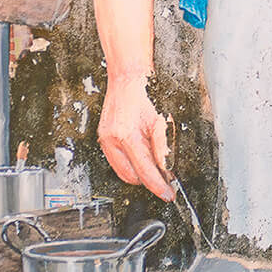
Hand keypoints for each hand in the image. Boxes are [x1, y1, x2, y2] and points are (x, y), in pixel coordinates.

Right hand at [97, 77, 171, 198]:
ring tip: (152, 160)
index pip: (145, 171)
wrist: (128, 77)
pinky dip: (130, 162)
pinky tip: (141, 153)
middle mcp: (112, 140)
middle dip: (149, 179)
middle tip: (165, 176)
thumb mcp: (161, 121)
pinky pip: (117, 161)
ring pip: (123, 171)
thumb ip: (163, 148)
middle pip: (132, 177)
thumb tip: (166, 170)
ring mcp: (105, 139)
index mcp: (127, 136)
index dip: (158, 186)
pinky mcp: (103, 137)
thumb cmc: (146, 93)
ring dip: (139, 172)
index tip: (168, 195)